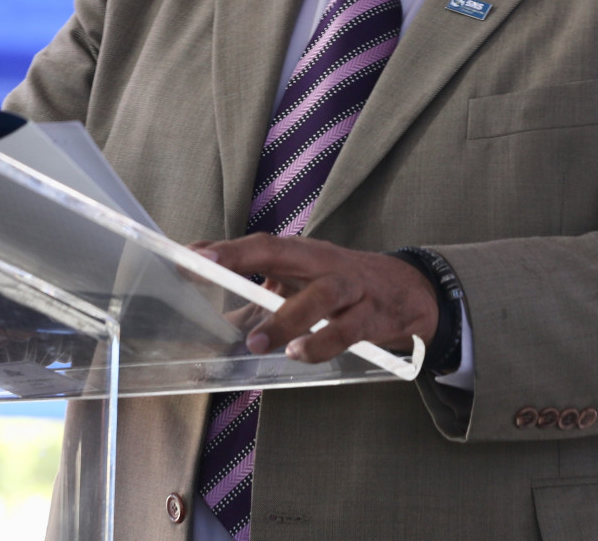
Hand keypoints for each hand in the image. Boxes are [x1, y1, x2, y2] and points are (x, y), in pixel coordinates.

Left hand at [194, 234, 437, 365]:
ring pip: (321, 295)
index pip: (260, 244)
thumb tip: (204, 317)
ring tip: (259, 342)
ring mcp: (351, 288)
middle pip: (282, 251)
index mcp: (302, 254)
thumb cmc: (343, 288)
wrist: (410, 293)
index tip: (188, 255)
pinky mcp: (372, 316)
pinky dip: (324, 342)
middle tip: (207, 271)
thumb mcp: (302, 284)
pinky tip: (301, 353)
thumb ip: (256, 298)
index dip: (225, 249)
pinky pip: (348, 329)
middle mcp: (324, 263)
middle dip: (243, 257)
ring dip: (288, 317)